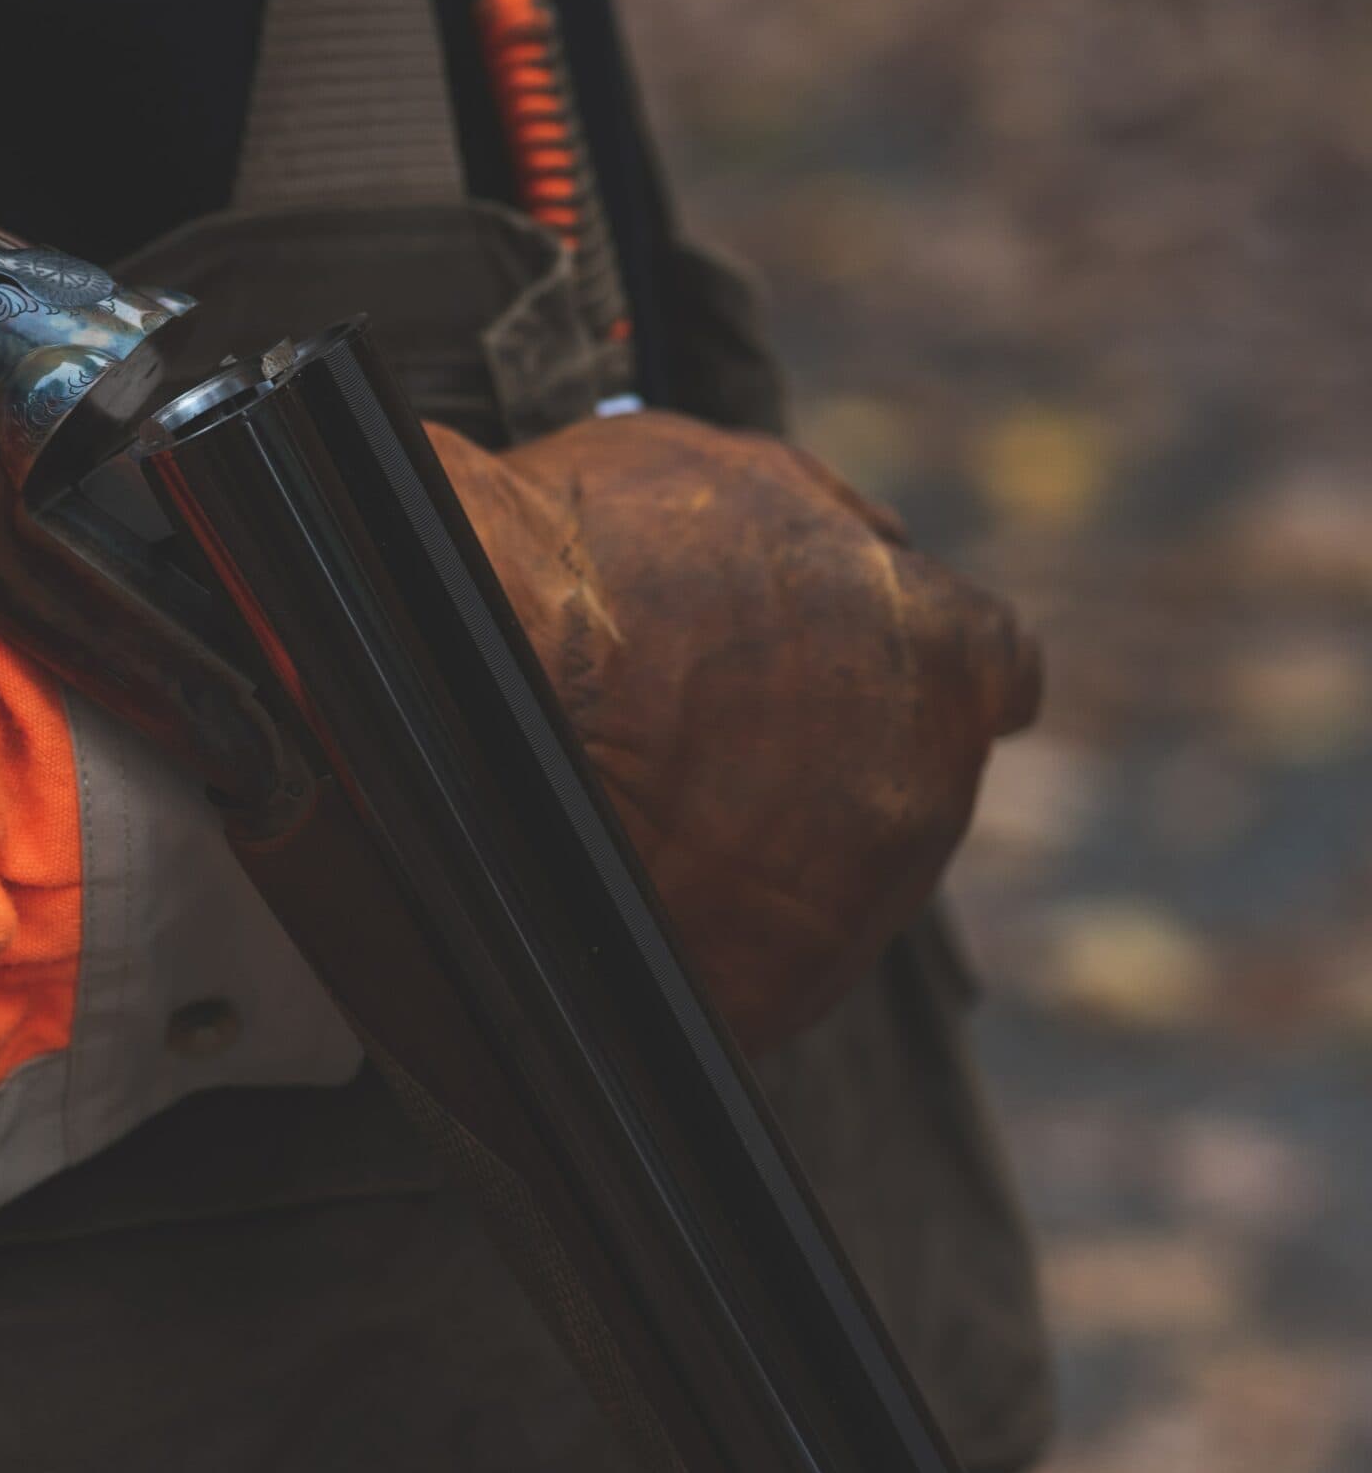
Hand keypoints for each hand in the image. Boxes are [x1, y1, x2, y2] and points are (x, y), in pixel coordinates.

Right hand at [432, 412, 1040, 1053]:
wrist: (481, 684)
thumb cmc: (590, 561)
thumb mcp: (734, 478)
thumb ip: (830, 523)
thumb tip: (872, 542)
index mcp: (941, 653)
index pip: (990, 673)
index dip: (921, 675)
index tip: (867, 679)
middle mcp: (926, 787)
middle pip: (902, 788)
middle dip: (825, 769)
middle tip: (704, 745)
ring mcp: (854, 905)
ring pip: (829, 888)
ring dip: (761, 859)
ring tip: (637, 813)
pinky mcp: (768, 995)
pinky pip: (751, 974)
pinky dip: (704, 942)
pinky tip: (625, 886)